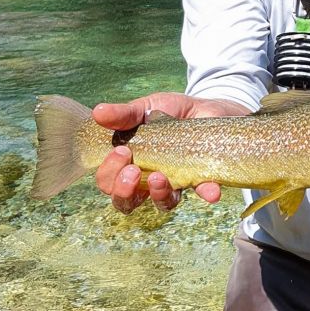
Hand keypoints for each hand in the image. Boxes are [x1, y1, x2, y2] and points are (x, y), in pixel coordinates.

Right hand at [93, 93, 248, 213]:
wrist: (204, 107)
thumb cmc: (167, 112)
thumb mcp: (143, 108)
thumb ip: (123, 114)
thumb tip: (98, 112)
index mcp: (129, 164)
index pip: (108, 182)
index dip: (109, 174)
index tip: (120, 151)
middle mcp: (148, 180)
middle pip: (127, 202)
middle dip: (124, 190)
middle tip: (133, 170)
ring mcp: (176, 182)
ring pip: (163, 204)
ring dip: (158, 194)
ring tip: (159, 178)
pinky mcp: (202, 178)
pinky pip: (203, 191)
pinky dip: (206, 192)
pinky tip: (211, 190)